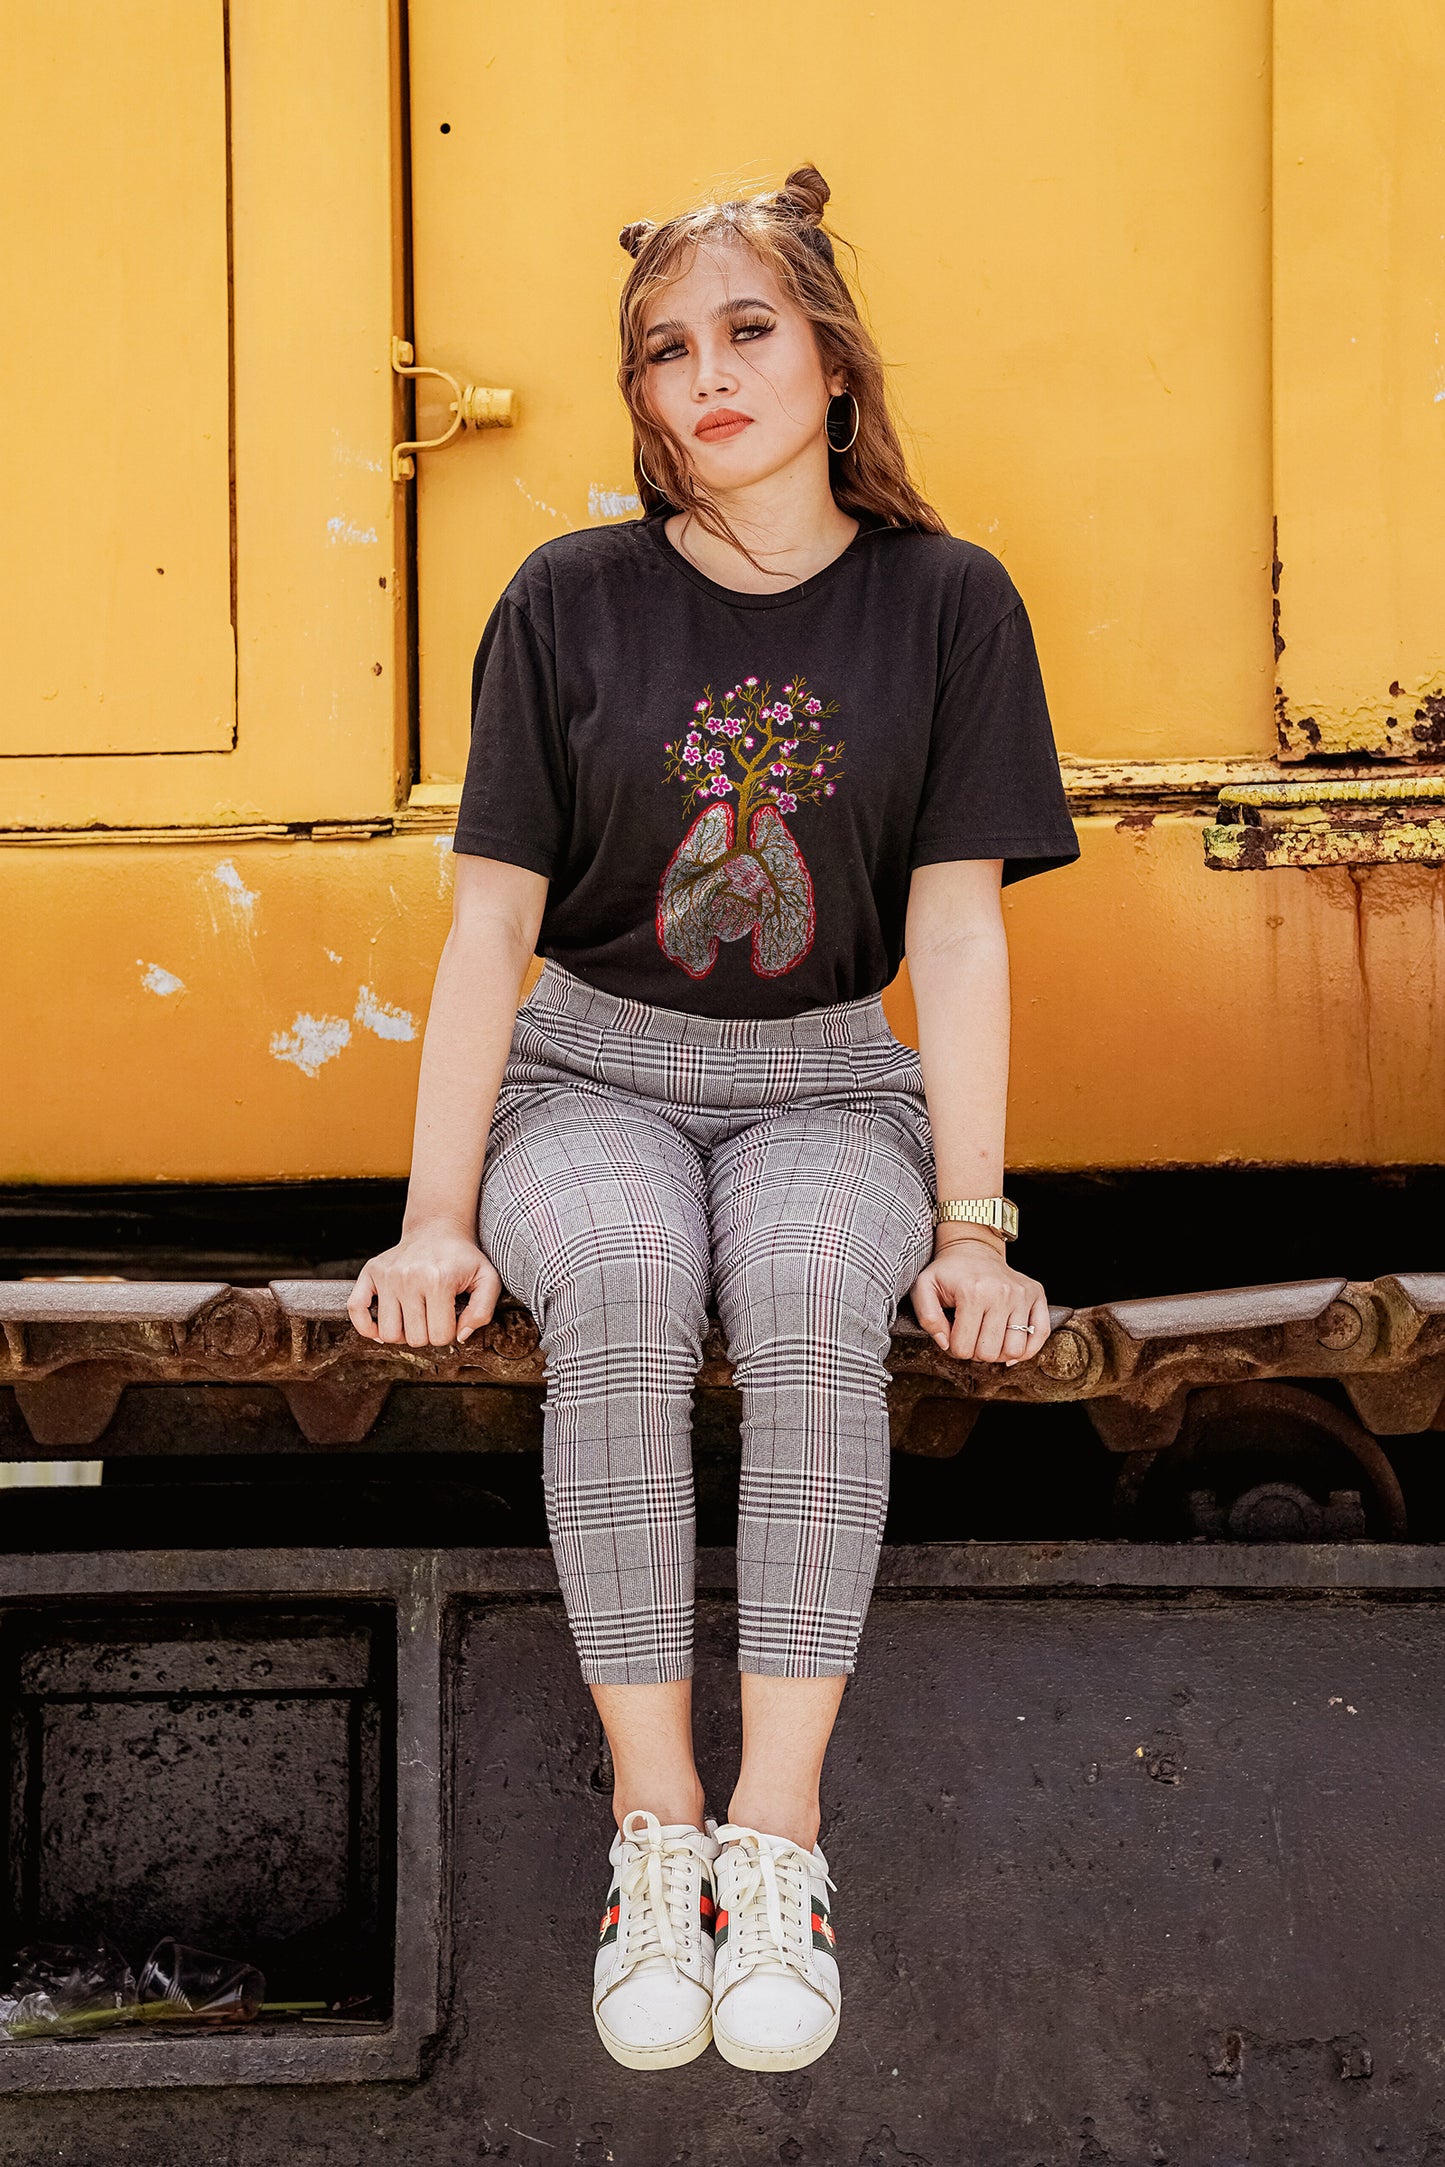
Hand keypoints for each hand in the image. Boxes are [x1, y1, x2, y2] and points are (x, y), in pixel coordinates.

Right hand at [346, 1223, 502, 1348]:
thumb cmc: (463, 1259)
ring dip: (402, 1332)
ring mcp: (387, 1275)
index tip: (450, 1317)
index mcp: (439, 1280)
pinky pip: (356, 1310)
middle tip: (433, 1316)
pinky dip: (366, 1326)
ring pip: (387, 1333)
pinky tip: (383, 1325)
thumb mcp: (487, 1280)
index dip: (449, 1333)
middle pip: (413, 1339)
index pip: (440, 1336)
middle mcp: (410, 1277)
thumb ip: (483, 1311)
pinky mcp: (370, 1273)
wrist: (438, 1229)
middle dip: (426, 1334)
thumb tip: (460, 1336)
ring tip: (413, 1317)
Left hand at [909, 1233, 1049, 1366]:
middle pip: (990, 1352)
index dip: (954, 1348)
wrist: (973, 1249)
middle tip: (971, 1337)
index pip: (963, 1348)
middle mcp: (1001, 1293)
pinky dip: (1027, 1349)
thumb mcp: (923, 1288)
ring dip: (999, 1353)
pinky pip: (1040, 1333)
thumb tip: (945, 1343)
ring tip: (989, 1339)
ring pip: (1015, 1349)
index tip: (953, 1335)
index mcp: (972, 1292)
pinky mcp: (1036, 1294)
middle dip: (976, 1352)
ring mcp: (1021, 1294)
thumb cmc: (948, 1272)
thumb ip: (927, 1318)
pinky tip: (1010, 1347)